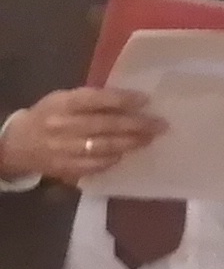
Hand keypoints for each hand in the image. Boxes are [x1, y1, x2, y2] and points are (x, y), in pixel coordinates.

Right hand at [0, 89, 161, 186]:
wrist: (18, 144)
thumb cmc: (49, 116)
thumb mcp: (63, 100)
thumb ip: (91, 100)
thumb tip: (130, 101)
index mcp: (62, 104)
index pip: (96, 99)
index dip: (122, 100)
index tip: (146, 101)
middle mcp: (62, 126)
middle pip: (105, 125)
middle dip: (137, 125)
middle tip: (160, 124)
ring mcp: (64, 149)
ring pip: (104, 147)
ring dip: (131, 143)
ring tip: (149, 139)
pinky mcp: (66, 169)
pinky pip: (96, 165)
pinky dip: (114, 160)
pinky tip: (126, 154)